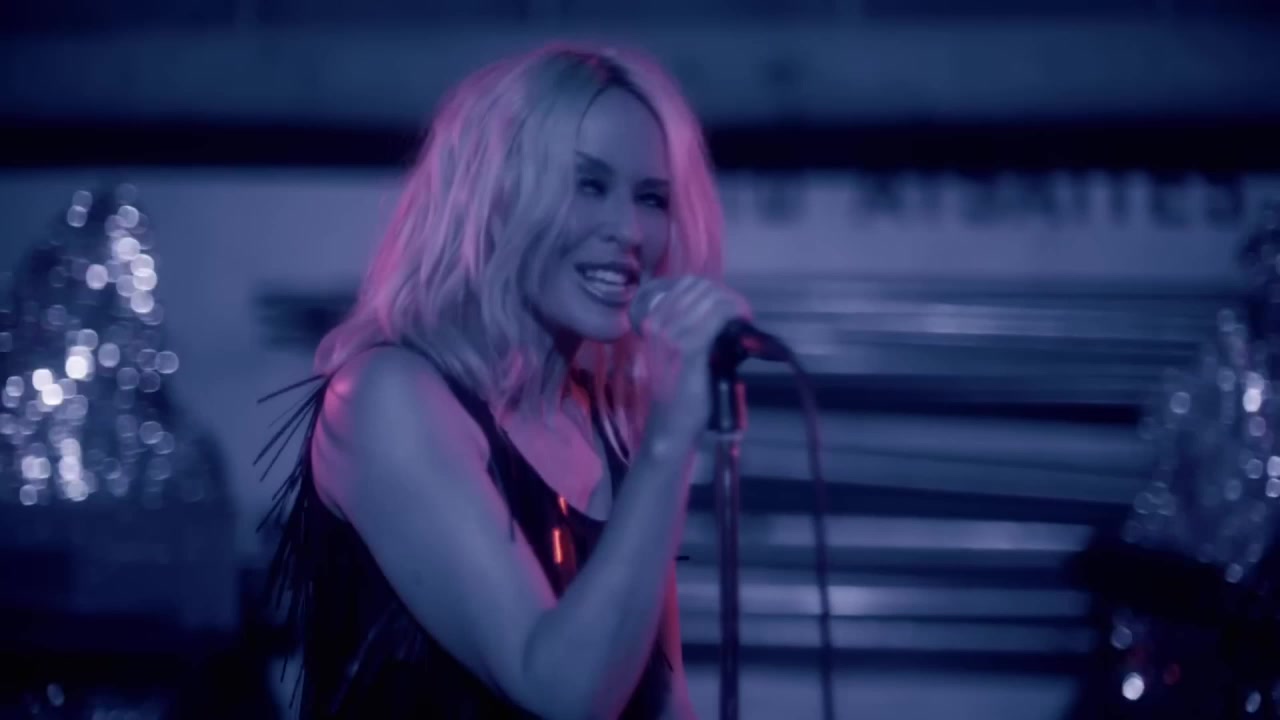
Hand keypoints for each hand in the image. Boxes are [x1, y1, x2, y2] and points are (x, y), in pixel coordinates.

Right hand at [634, 275, 750, 447]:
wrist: (669, 424)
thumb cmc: (675, 391)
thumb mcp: (674, 352)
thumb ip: (689, 329)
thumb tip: (720, 311)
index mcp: (652, 320)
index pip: (688, 285)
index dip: (715, 290)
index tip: (731, 306)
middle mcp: (658, 322)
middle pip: (702, 288)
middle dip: (728, 296)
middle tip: (743, 313)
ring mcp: (671, 335)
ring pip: (712, 299)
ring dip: (735, 305)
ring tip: (745, 318)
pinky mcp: (688, 349)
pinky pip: (717, 317)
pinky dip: (735, 315)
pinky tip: (743, 323)